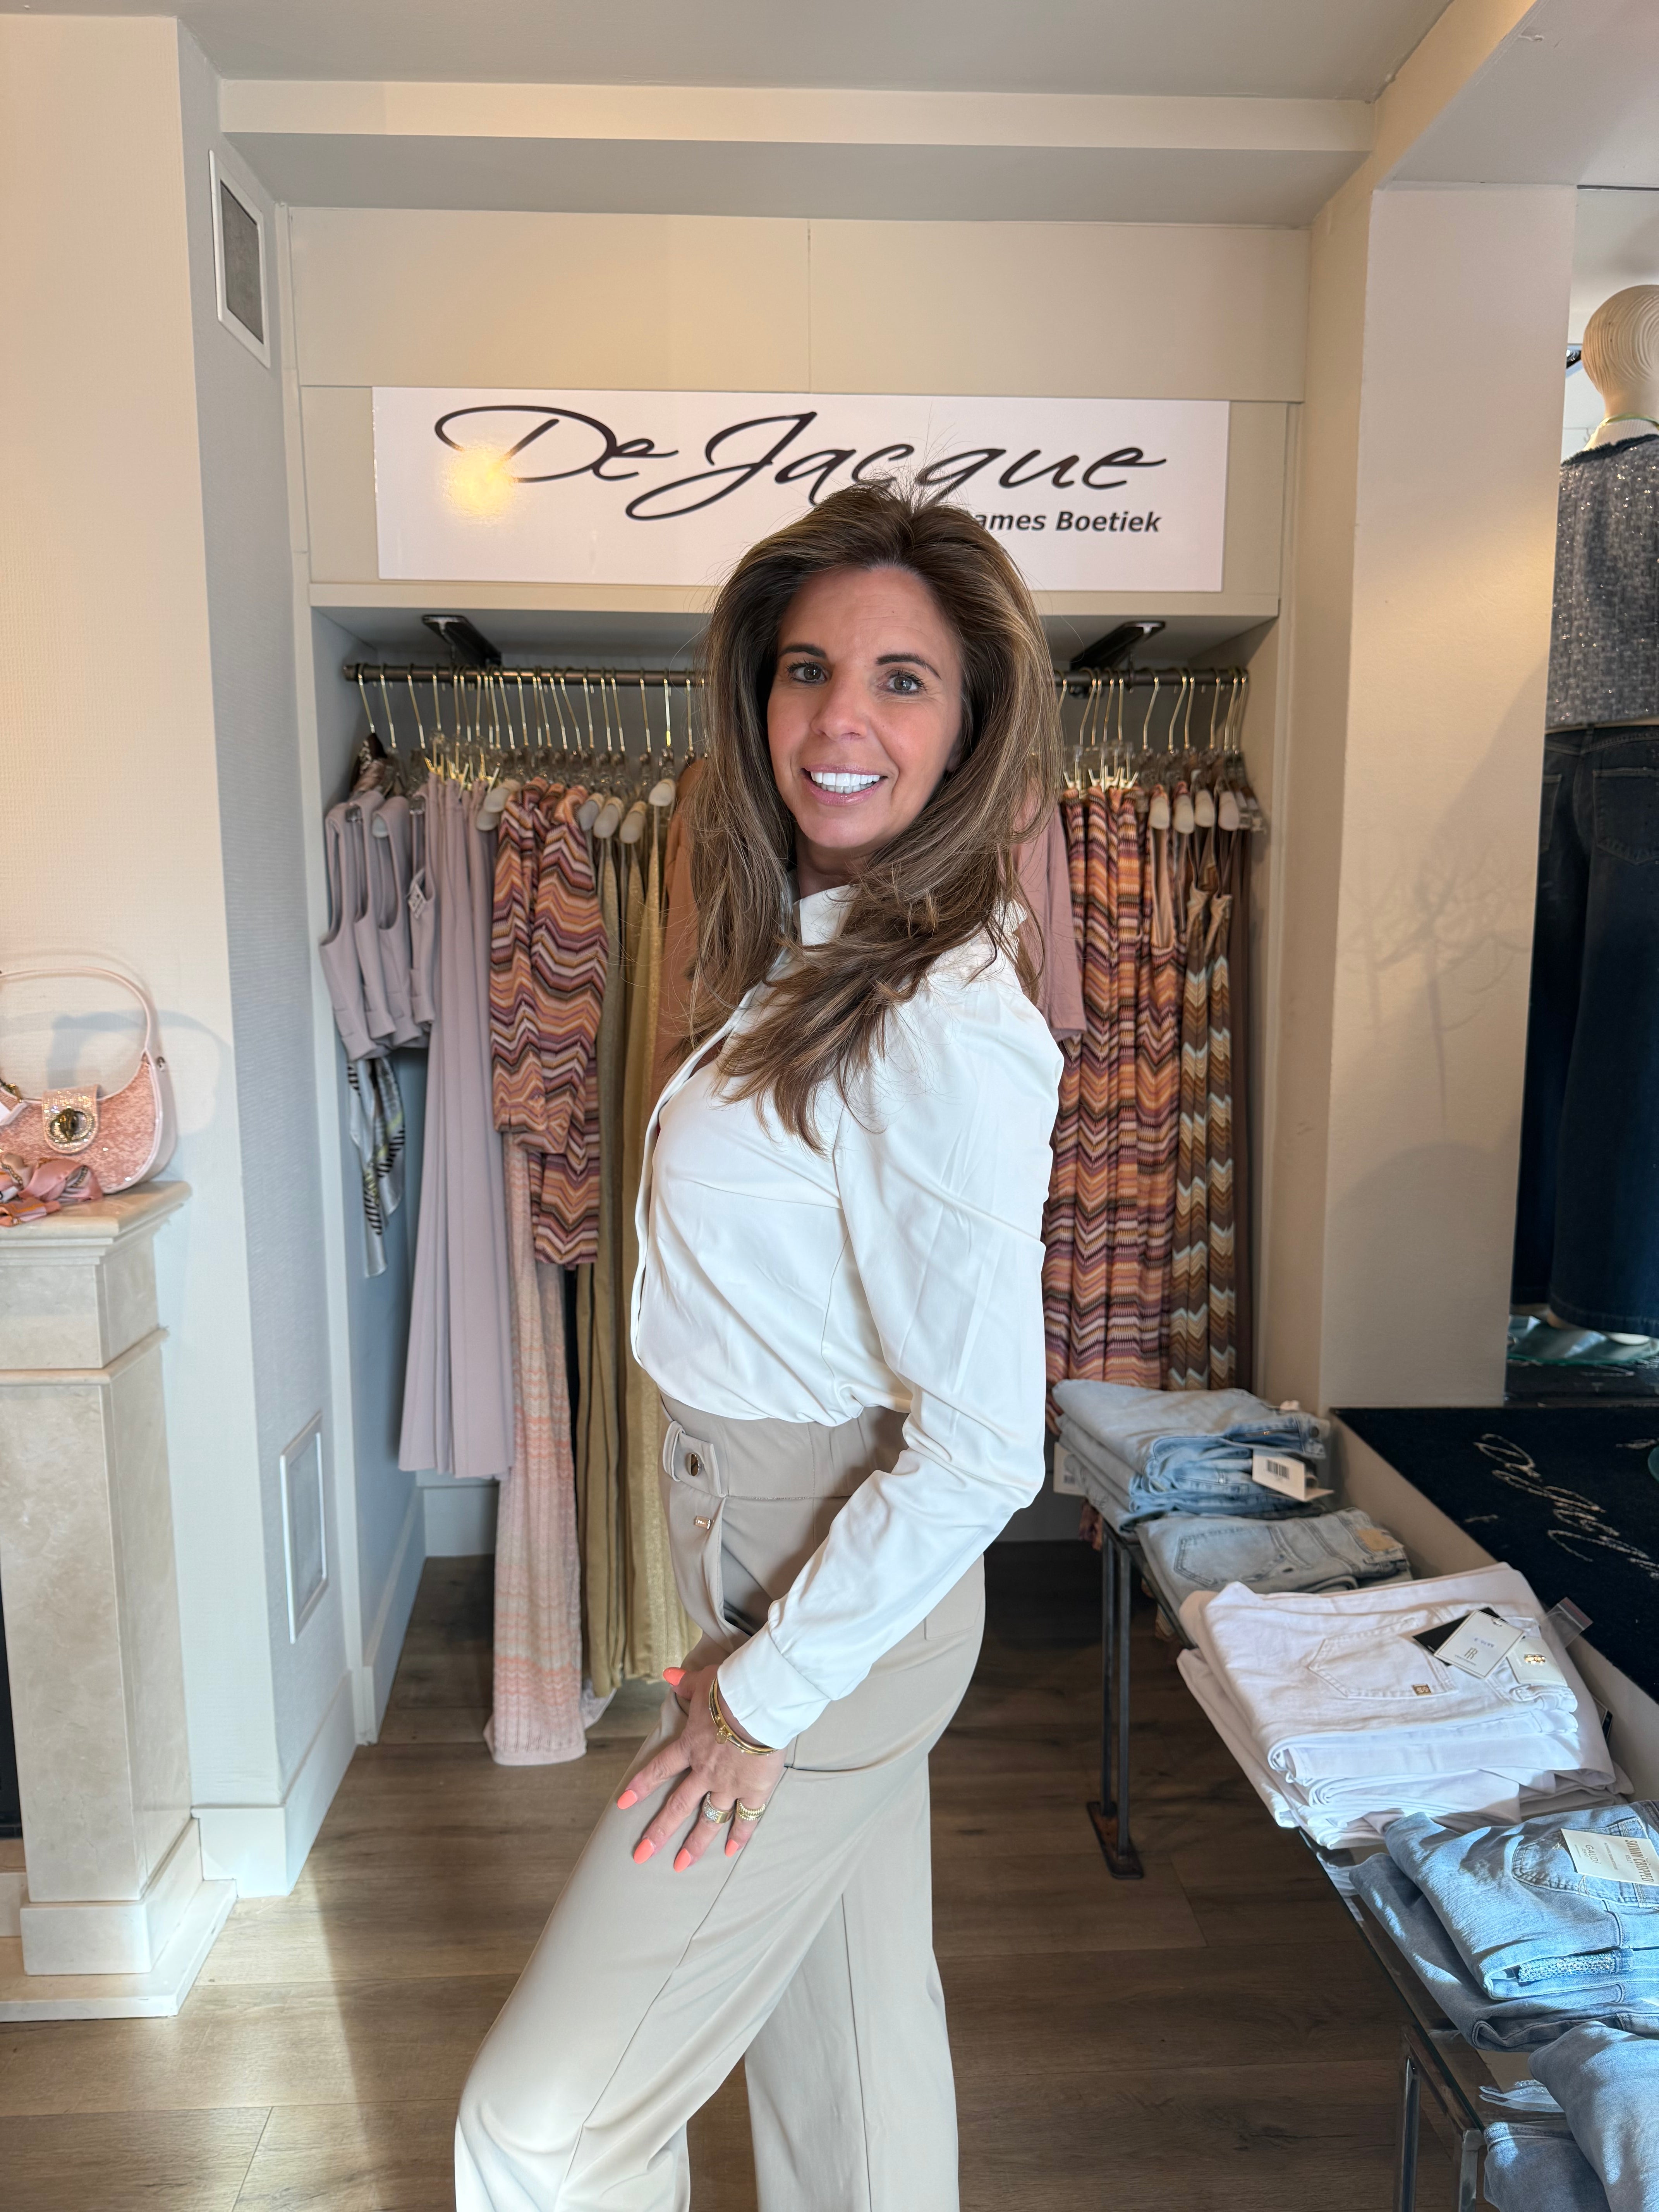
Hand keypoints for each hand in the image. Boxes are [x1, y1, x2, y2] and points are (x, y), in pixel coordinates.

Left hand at [616, 1665, 784, 1870]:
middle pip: (678, 1806)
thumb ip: (685, 1682)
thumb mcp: (704, 1680)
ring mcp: (728, 1784)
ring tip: (681, 1865)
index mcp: (690, 1746)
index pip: (659, 1769)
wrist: (760, 1703)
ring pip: (708, 1819)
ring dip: (694, 1844)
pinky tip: (731, 1852)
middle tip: (641, 1854)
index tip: (622, 1804)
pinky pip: (746, 1818)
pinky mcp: (754, 1790)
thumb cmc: (732, 1688)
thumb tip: (668, 1673)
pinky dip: (740, 1835)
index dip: (641, 1786)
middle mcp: (705, 1771)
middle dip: (658, 1832)